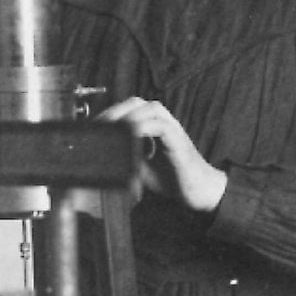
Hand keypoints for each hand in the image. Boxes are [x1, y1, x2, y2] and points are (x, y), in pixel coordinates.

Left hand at [96, 97, 226, 212]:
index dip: (111, 113)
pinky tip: (131, 136)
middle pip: (137, 103)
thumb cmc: (174, 179)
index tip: (95, 125)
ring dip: (129, 116)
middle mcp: (164, 124)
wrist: (200, 192)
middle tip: (100, 125)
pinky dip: (143, 128)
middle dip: (116, 111)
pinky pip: (160, 126)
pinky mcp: (179, 142)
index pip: (130, 109)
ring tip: (113, 128)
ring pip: (150, 109)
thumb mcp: (142, 167)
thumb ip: (128, 156)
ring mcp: (173, 130)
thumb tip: (106, 155)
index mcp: (154, 127)